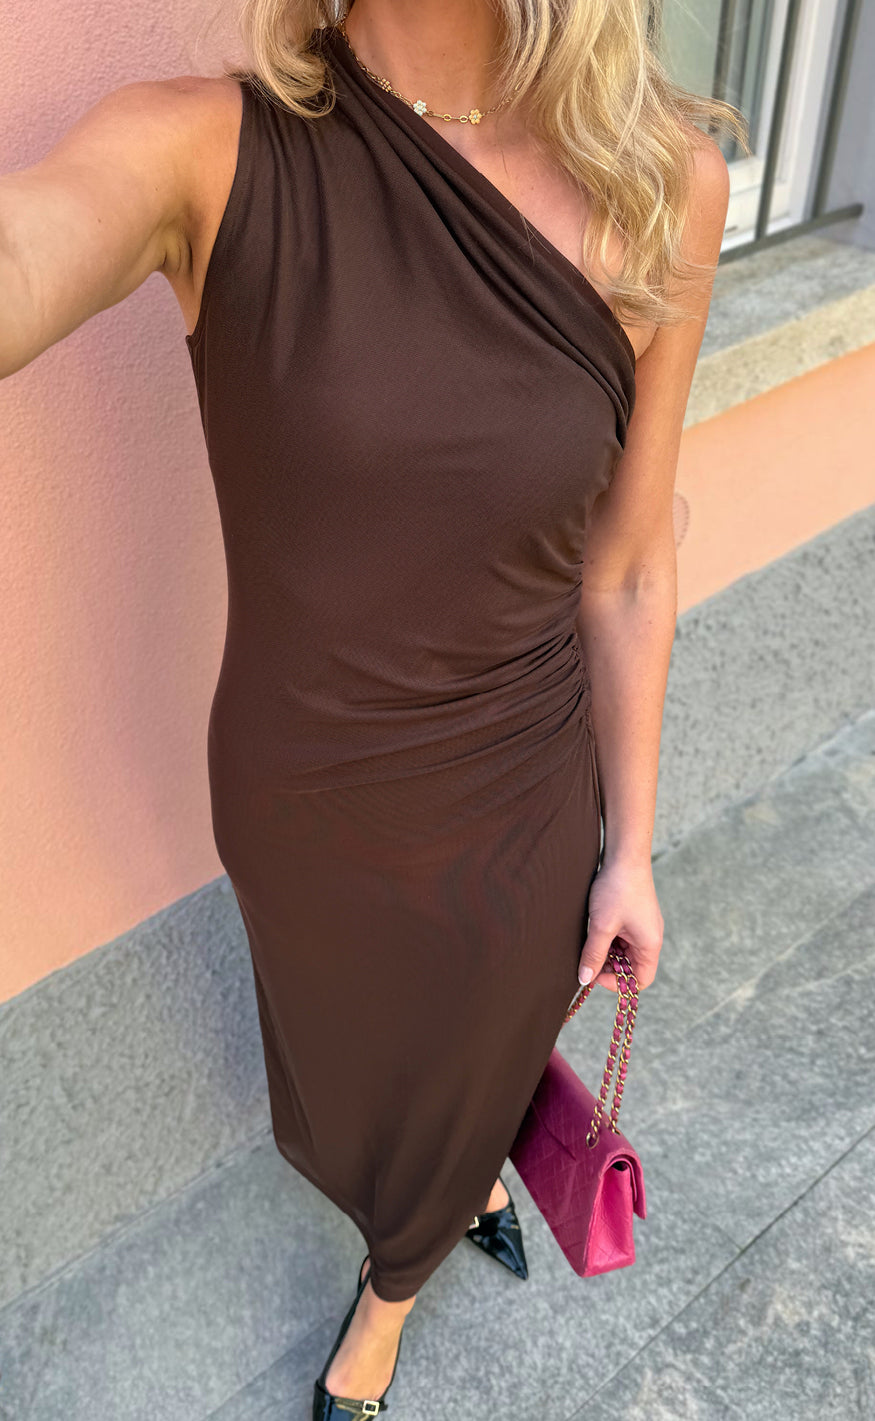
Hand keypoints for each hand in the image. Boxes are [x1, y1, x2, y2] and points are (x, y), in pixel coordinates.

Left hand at [577, 855, 663, 990]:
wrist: (624, 855)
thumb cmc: (617, 890)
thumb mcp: (602, 926)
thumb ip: (593, 955)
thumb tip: (584, 979)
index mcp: (650, 944)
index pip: (640, 980)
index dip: (618, 983)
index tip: (595, 974)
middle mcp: (650, 938)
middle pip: (631, 967)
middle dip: (610, 967)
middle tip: (588, 960)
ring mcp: (642, 927)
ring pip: (624, 953)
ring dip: (607, 953)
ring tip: (589, 943)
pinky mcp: (633, 916)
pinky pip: (621, 938)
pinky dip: (608, 939)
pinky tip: (593, 931)